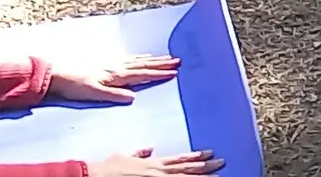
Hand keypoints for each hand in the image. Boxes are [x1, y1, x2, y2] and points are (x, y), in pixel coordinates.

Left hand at [49, 55, 181, 103]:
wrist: (58, 74)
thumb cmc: (75, 86)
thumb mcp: (94, 93)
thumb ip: (114, 95)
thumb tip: (134, 97)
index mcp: (116, 74)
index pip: (142, 73)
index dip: (159, 73)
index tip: (175, 71)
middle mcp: (116, 66)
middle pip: (143, 64)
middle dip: (161, 63)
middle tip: (178, 60)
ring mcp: (111, 63)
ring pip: (137, 60)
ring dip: (152, 59)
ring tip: (165, 57)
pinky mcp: (105, 62)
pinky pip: (128, 59)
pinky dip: (138, 57)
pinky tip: (141, 57)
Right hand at [90, 149, 223, 176]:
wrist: (98, 175)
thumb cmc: (110, 168)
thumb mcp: (125, 156)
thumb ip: (138, 152)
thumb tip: (148, 147)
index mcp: (154, 163)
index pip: (180, 159)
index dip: (196, 156)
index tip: (210, 152)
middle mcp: (159, 172)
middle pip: (188, 169)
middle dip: (207, 166)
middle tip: (223, 162)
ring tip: (219, 175)